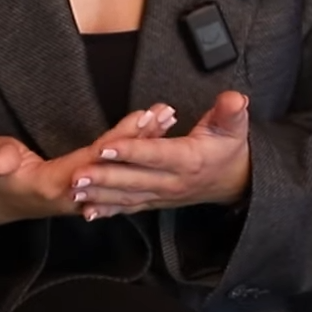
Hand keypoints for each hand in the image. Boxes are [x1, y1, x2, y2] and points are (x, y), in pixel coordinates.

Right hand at [0, 103, 177, 234]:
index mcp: (53, 185)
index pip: (95, 159)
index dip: (119, 139)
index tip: (142, 118)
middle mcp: (76, 195)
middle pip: (116, 165)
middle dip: (143, 140)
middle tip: (165, 114)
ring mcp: (85, 197)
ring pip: (122, 171)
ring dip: (146, 146)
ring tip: (167, 120)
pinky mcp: (91, 194)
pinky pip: (119, 174)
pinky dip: (138, 156)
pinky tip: (155, 140)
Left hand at [71, 90, 251, 220]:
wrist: (237, 181)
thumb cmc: (230, 149)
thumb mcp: (235, 126)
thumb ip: (230, 112)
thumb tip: (234, 99)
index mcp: (188, 160)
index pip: (155, 154)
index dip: (130, 150)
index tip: (106, 146)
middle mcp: (173, 182)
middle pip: (134, 179)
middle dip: (104, 178)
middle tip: (77, 175)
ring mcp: (163, 195)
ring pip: (128, 196)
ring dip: (100, 195)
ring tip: (75, 192)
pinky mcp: (157, 201)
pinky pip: (131, 208)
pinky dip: (109, 211)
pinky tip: (88, 212)